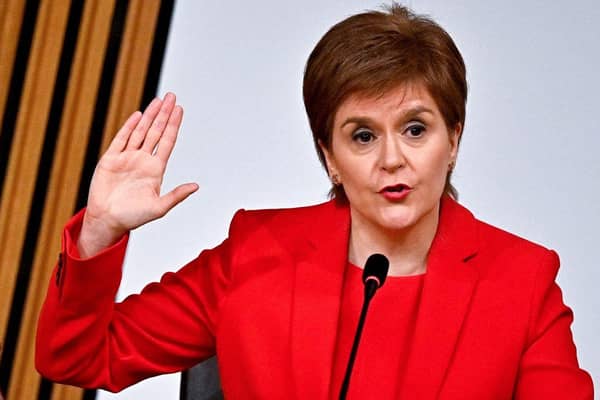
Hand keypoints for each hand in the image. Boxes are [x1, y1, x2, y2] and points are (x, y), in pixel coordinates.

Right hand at [78, 93, 197, 256]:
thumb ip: (177, 195)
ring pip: (140, 131)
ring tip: (158, 100)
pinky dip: (129, 127)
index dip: (173, 125)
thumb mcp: (159, 207)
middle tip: (172, 96)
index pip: (168, 141)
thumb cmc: (134, 217)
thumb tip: (196, 186)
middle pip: (156, 131)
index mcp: (155, 169)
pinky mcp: (111, 159)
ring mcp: (127, 158)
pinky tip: (138, 115)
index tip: (180, 110)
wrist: (108, 220)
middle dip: (164, 114)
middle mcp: (143, 160)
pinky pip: (121, 139)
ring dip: (149, 116)